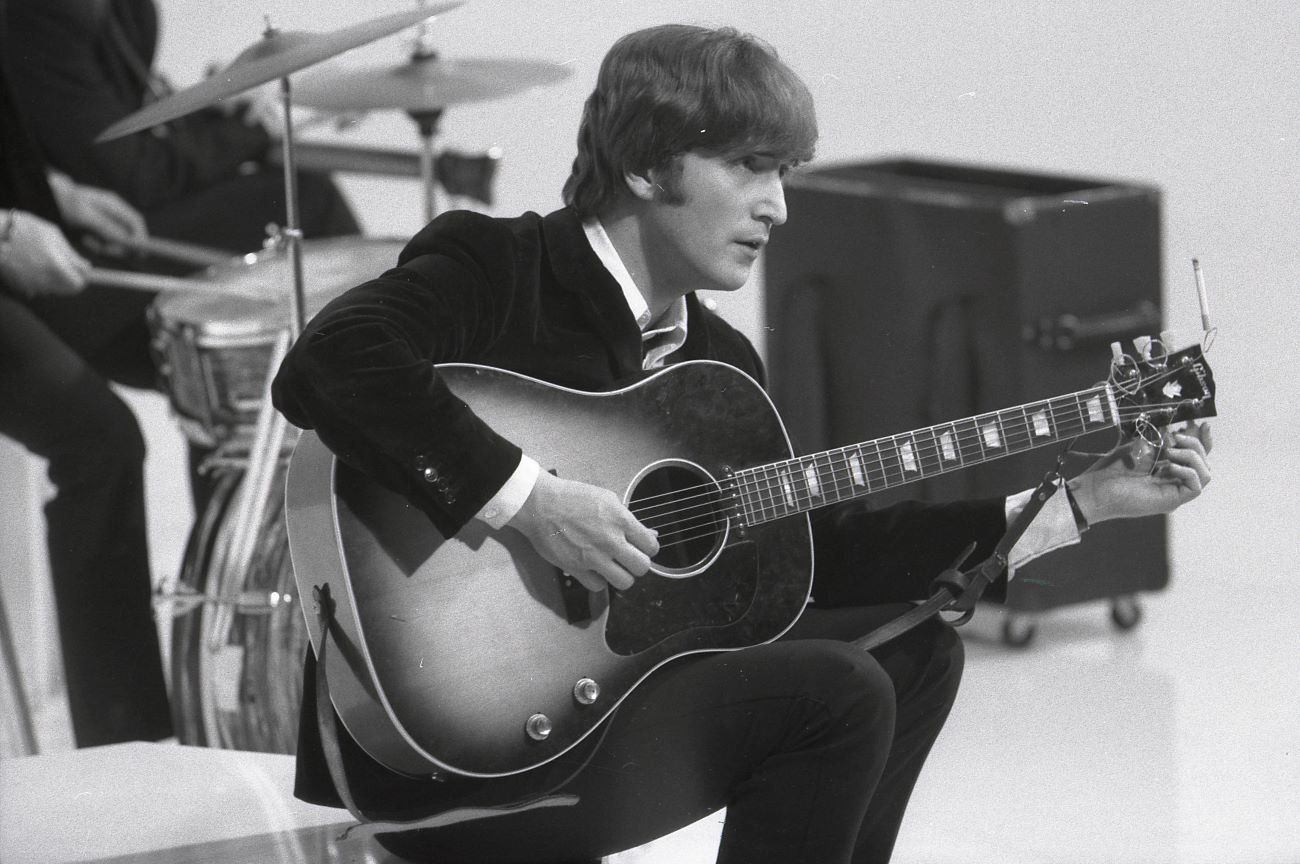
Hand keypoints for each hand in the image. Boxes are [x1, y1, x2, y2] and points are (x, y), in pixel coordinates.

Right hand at [0, 211, 89, 296]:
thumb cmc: (24, 229)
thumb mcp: (52, 234)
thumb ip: (71, 254)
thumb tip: (87, 268)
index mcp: (55, 266)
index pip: (78, 284)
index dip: (82, 277)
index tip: (80, 269)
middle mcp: (44, 280)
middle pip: (67, 290)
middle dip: (69, 279)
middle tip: (63, 264)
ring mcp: (31, 285)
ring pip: (53, 289)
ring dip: (54, 279)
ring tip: (42, 260)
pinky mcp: (21, 287)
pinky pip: (38, 288)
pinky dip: (39, 280)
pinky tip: (31, 265)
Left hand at [47, 171, 146, 245]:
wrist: (48, 200)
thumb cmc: (66, 203)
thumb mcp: (85, 216)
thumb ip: (106, 227)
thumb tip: (125, 240)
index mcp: (114, 205)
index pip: (136, 222)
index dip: (140, 237)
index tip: (138, 251)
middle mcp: (113, 214)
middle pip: (129, 235)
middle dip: (120, 246)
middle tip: (106, 251)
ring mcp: (106, 223)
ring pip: (116, 242)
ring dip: (105, 247)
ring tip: (88, 241)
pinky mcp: (98, 231)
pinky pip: (105, 244)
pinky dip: (97, 246)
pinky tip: (85, 240)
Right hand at [507, 471, 659, 592]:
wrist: (540, 504)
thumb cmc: (571, 497)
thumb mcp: (606, 498)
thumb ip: (627, 519)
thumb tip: (648, 534)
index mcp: (620, 520)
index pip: (651, 546)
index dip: (648, 548)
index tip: (642, 548)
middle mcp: (610, 540)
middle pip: (642, 567)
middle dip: (638, 564)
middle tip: (628, 559)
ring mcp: (593, 556)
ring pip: (624, 582)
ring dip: (621, 575)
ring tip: (613, 567)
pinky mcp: (576, 568)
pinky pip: (599, 586)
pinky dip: (598, 580)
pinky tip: (594, 569)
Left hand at [1069, 422, 1212, 523]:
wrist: (1096, 489)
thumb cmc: (1111, 470)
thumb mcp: (1139, 447)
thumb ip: (1160, 440)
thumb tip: (1178, 429)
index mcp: (1167, 470)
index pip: (1196, 456)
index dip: (1204, 441)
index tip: (1203, 424)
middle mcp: (1174, 482)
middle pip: (1204, 463)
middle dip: (1195, 444)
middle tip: (1174, 436)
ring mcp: (1174, 492)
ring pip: (1205, 474)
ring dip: (1191, 456)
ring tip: (1169, 450)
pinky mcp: (1172, 501)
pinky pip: (1195, 486)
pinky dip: (1187, 471)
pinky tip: (1168, 465)